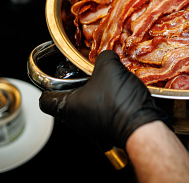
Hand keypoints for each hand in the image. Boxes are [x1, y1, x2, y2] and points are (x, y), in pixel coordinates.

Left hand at [39, 50, 168, 149]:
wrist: (142, 126)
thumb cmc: (120, 101)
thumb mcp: (110, 67)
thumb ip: (103, 56)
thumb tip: (105, 55)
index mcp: (69, 107)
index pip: (45, 101)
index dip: (47, 87)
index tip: (54, 80)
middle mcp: (77, 122)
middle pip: (67, 103)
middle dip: (76, 87)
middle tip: (86, 75)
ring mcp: (92, 130)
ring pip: (85, 109)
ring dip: (93, 96)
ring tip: (107, 83)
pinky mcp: (108, 132)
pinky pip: (101, 115)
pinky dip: (106, 105)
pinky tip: (119, 95)